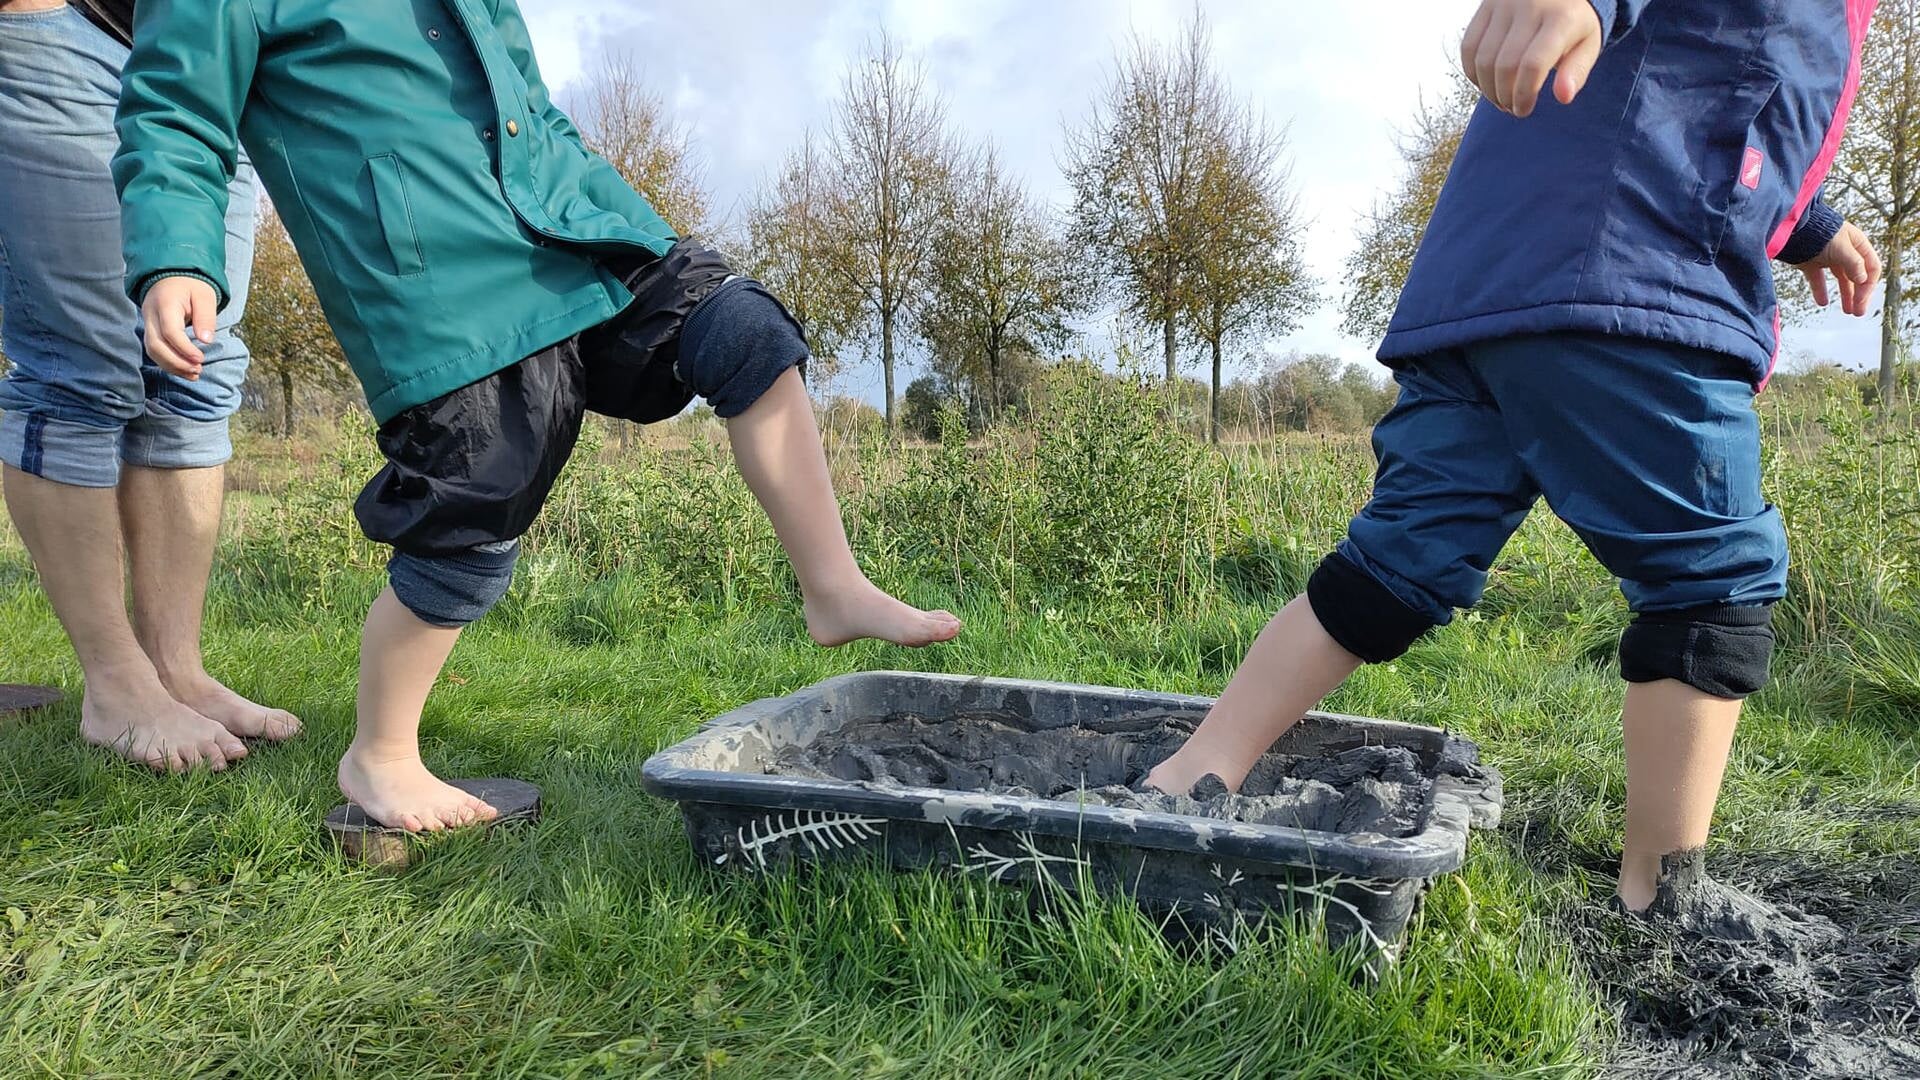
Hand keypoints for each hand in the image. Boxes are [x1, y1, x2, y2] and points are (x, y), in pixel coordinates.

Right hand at [140, 276, 218, 379]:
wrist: (171, 277)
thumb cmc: (191, 286)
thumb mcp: (204, 296)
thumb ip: (205, 317)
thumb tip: (206, 341)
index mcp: (164, 303)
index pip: (169, 332)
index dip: (184, 349)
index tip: (200, 359)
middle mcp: (151, 315)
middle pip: (156, 345)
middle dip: (176, 362)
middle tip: (198, 370)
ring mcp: (147, 323)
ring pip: (152, 351)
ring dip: (172, 366)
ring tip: (194, 374)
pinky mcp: (150, 331)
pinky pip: (155, 351)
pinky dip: (169, 363)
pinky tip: (186, 370)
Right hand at [1461, 0, 1603, 116]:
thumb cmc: (1572, 22)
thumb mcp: (1587, 44)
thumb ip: (1577, 71)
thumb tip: (1564, 96)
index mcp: (1561, 18)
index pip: (1533, 64)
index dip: (1523, 94)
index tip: (1523, 110)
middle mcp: (1531, 6)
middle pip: (1505, 65)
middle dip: (1505, 96)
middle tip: (1512, 108)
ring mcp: (1504, 4)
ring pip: (1483, 59)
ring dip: (1487, 89)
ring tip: (1499, 98)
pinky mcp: (1485, 5)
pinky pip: (1468, 46)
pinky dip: (1472, 72)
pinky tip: (1486, 82)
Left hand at [1797, 221, 1880, 316]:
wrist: (1792, 228)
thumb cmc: (1821, 233)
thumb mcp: (1842, 248)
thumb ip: (1854, 264)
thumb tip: (1863, 280)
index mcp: (1858, 245)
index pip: (1871, 268)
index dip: (1868, 286)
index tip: (1861, 301)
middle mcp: (1845, 251)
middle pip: (1857, 276)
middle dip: (1859, 295)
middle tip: (1857, 313)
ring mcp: (1828, 258)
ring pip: (1841, 279)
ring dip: (1845, 295)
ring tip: (1847, 311)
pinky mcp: (1811, 263)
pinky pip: (1818, 280)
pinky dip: (1820, 291)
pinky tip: (1822, 302)